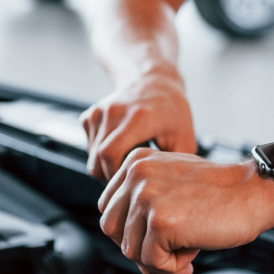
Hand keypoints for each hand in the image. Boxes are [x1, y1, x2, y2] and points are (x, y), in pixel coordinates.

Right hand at [81, 71, 196, 179]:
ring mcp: (99, 112)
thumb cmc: (172, 113)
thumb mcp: (184, 138)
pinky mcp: (90, 115)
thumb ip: (173, 166)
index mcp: (138, 117)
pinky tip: (121, 146)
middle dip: (110, 176)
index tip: (131, 182)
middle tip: (131, 177)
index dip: (115, 175)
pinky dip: (100, 154)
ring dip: (106, 165)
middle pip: (97, 159)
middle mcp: (114, 111)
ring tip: (129, 158)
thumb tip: (163, 191)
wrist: (154, 82)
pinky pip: (89, 146)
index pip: (110, 153)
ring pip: (91, 155)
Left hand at [98, 149, 273, 273]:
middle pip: (111, 228)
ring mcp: (147, 197)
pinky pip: (151, 260)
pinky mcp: (161, 221)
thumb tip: (131, 248)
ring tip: (184, 250)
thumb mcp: (172, 185)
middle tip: (165, 252)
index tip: (150, 238)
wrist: (253, 192)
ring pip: (130, 249)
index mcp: (136, 161)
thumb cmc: (221, 191)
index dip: (128, 230)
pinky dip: (171, 267)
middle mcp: (137, 175)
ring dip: (157, 259)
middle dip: (138, 247)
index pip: (109, 206)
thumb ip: (145, 207)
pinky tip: (190, 254)